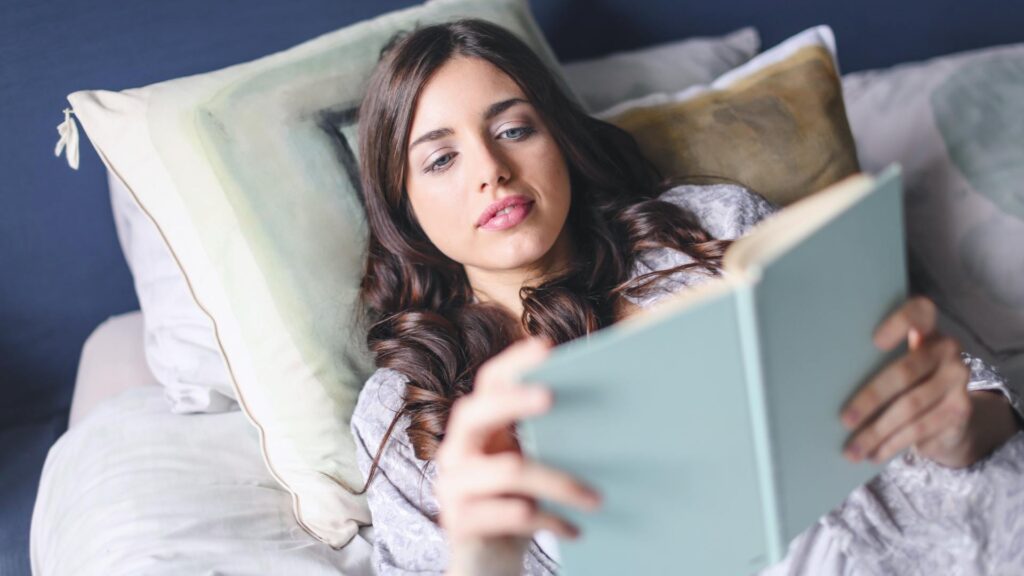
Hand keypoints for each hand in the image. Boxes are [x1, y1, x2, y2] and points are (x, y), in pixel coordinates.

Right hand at [435, 336, 601, 575]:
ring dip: (560, 482)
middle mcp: (455, 451)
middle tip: (553, 396)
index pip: (488, 383)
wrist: (487, 565)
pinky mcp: (458, 522)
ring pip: (509, 470)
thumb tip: (605, 408)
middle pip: (476, 412)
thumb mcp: (530, 469)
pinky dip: (550, 520)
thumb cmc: (517, 508)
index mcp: (476, 430)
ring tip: (597, 498)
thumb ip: (546, 440)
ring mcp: (451, 487)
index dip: (513, 363)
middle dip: (514, 401)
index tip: (546, 348)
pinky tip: (574, 528)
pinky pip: (512, 513)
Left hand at [839, 295, 1008, 468]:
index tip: (874, 342)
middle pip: (905, 371)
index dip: (899, 323)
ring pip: (911, 407)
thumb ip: (872, 361)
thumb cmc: (905, 382)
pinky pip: (921, 428)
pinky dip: (894, 443)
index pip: (918, 313)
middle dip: (870, 399)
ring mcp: (958, 379)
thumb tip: (820, 383)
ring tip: (852, 449)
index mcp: (926, 329)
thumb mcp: (893, 365)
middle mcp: (947, 349)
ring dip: (877, 431)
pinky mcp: (961, 409)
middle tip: (844, 419)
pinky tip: (875, 453)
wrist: (950, 412)